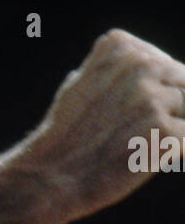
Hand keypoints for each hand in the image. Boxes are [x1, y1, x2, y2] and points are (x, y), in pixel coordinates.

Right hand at [22, 29, 184, 220]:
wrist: (52, 176)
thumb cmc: (67, 134)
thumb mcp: (82, 82)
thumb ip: (116, 68)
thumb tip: (153, 64)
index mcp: (119, 47)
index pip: (165, 62)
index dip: (153, 90)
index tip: (124, 110)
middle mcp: (139, 66)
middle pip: (182, 82)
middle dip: (168, 106)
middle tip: (134, 129)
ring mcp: (154, 99)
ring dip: (170, 128)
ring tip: (134, 143)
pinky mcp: (166, 133)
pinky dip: (171, 149)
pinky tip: (141, 156)